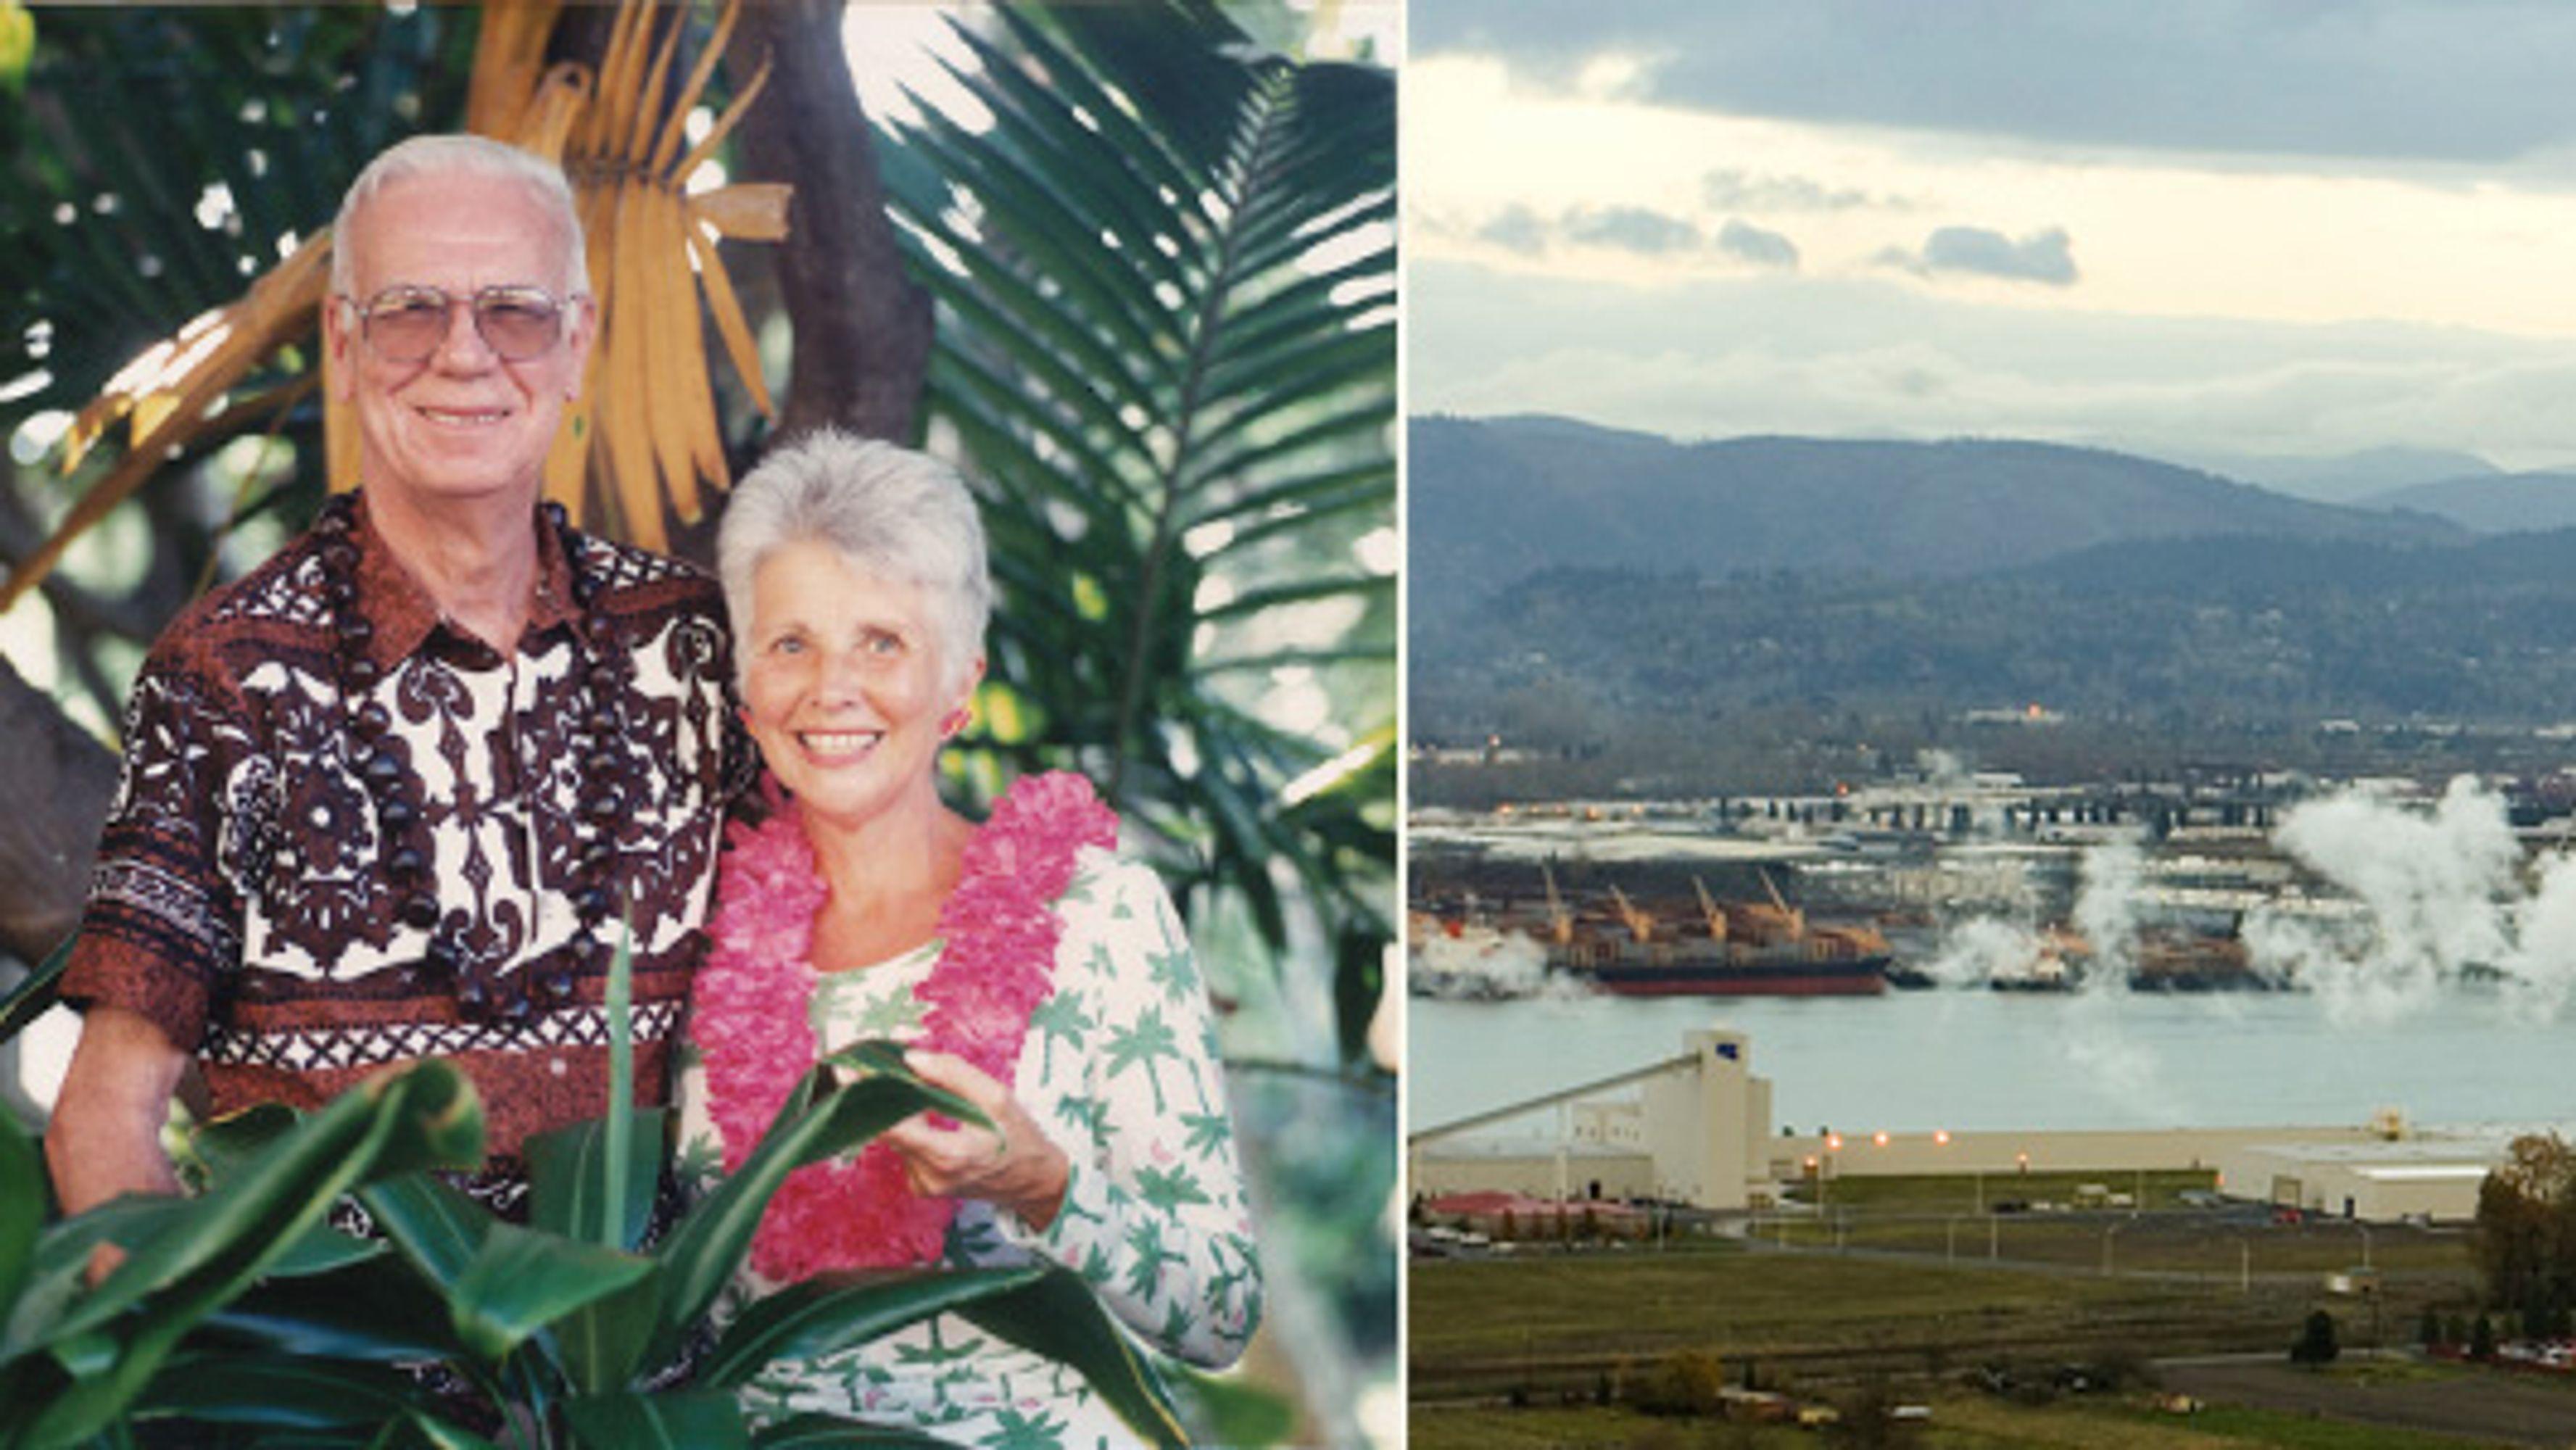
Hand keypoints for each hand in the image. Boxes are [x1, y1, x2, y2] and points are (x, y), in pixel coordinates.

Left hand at [880, 1050, 1071, 1230]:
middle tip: (896, 1072)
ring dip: (904, 1113)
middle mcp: (930, 1176)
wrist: (1032, 1179)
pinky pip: (905, 1149)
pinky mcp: (921, 1185)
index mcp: (949, 1155)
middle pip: (888, 1129)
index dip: (868, 1097)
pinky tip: (933, 1122)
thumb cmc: (1018, 1136)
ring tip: (928, 1098)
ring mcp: (923, 1184)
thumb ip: (953, 1074)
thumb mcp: (996, 1097)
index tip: (850, 1072)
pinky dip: (912, 1130)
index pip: (892, 1127)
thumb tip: (911, 1059)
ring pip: (896, 1138)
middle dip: (891, 1097)